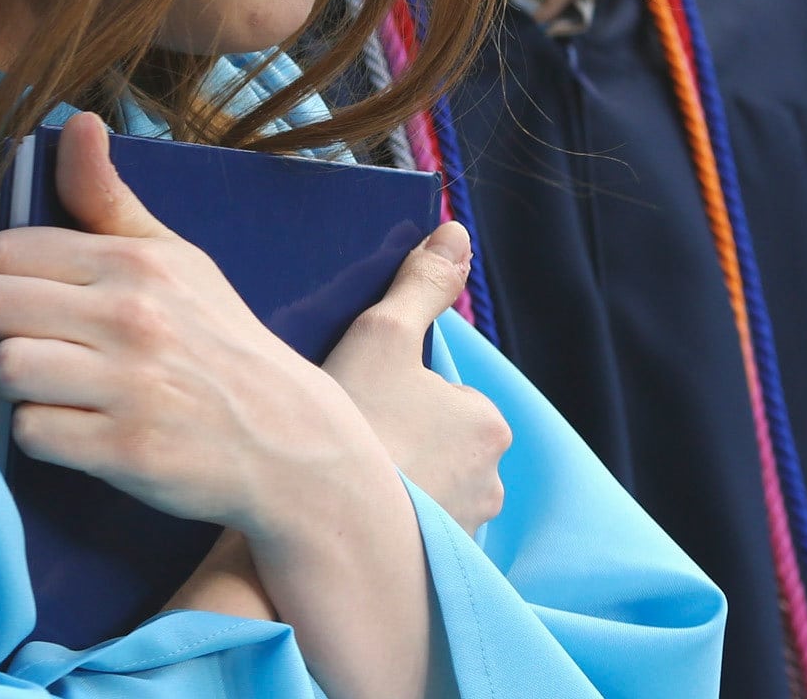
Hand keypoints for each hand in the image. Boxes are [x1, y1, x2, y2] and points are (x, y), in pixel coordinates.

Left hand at [0, 113, 382, 537]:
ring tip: (32, 383)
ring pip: (5, 369)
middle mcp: (131, 317)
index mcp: (135, 262)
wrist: (289, 439)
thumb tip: (78, 124)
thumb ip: (109, 200)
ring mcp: (130, 386)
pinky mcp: (127, 451)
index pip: (4, 250)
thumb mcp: (176, 260)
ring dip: (4, 383)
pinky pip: (32, 433)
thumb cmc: (218, 343)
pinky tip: (65, 427)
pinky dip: (37, 434)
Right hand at [324, 220, 511, 534]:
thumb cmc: (351, 425)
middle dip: (400, 441)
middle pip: (437, 443)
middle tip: (350, 441)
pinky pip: (414, 534)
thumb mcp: (382, 335)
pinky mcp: (435, 574)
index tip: (359, 406)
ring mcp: (466, 533)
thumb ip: (422, 284)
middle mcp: (492, 483)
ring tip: (347, 483)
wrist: (314, 526)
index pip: (442, 394)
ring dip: (396, 485)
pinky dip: (391, 526)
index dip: (394, 394)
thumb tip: (455, 232)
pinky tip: (353, 520)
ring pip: (426, 490)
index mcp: (488, 422)